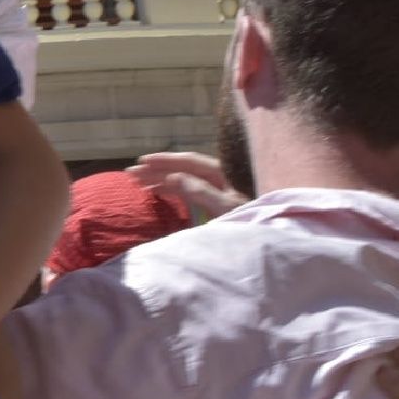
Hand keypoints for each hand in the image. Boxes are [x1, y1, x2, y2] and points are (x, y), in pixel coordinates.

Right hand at [127, 151, 247, 218]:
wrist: (266, 238)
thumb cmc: (249, 220)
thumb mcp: (226, 206)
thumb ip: (200, 191)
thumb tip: (173, 177)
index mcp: (222, 173)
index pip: (188, 161)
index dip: (164, 160)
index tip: (142, 161)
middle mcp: (217, 177)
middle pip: (182, 169)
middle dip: (156, 170)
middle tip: (131, 172)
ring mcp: (216, 189)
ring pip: (182, 180)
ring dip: (160, 180)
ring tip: (138, 183)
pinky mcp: (214, 201)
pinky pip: (187, 191)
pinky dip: (170, 190)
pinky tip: (157, 191)